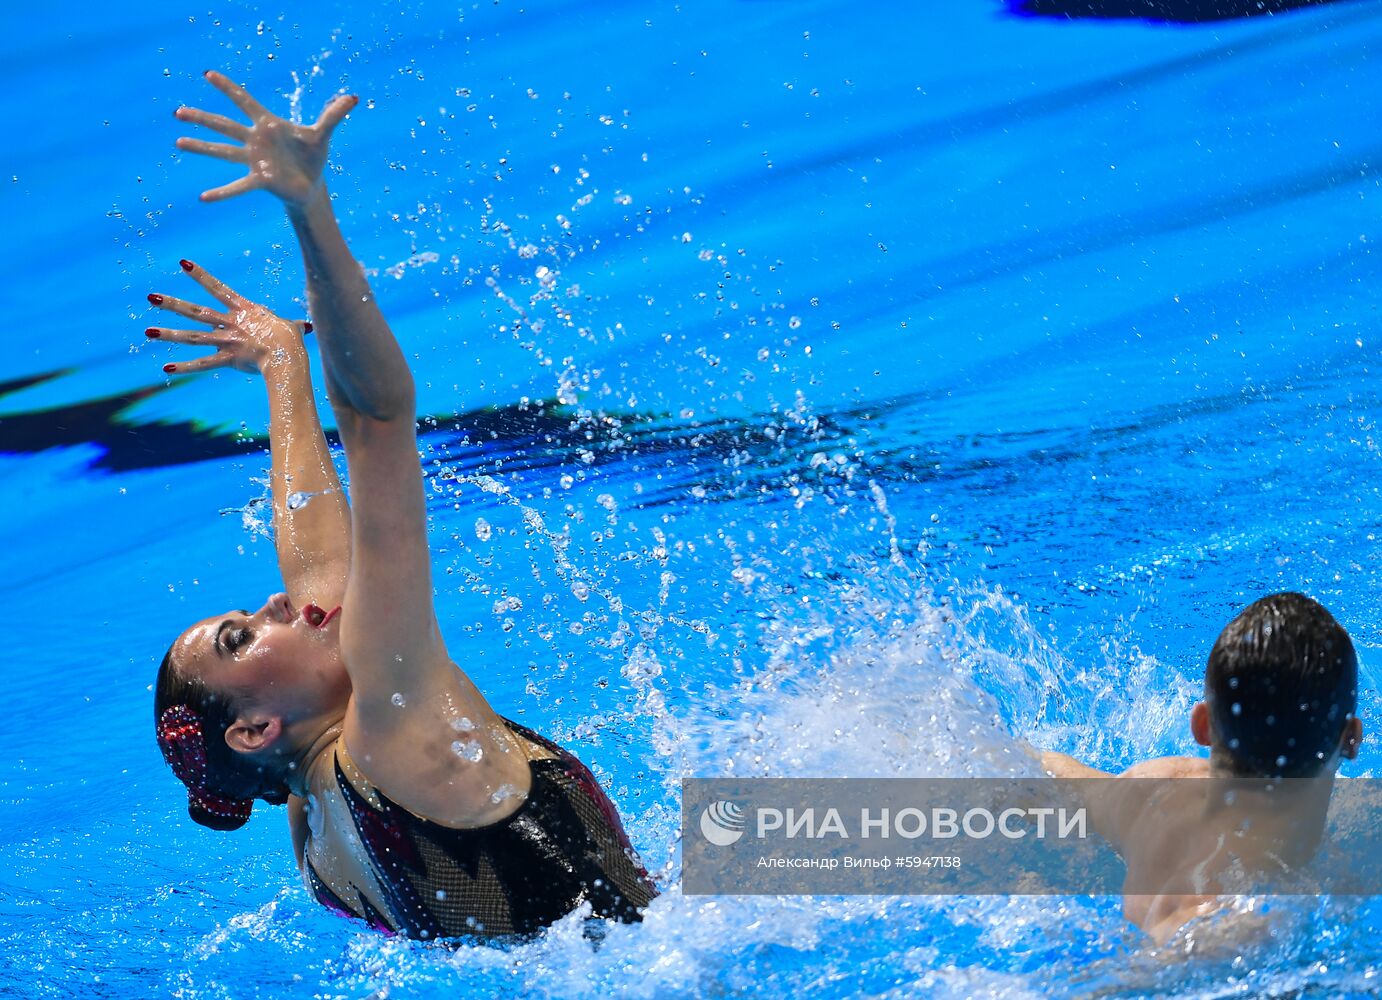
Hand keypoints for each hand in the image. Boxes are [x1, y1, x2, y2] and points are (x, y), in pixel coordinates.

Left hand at [145, 259, 309, 374]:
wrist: (287, 355)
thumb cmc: (291, 340)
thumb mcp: (290, 328)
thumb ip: (292, 326)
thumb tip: (306, 327)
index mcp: (244, 310)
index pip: (217, 288)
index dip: (200, 275)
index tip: (182, 263)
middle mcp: (230, 323)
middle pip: (196, 312)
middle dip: (172, 304)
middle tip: (150, 297)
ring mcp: (226, 341)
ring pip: (192, 337)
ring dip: (169, 335)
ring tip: (148, 332)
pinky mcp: (228, 359)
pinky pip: (203, 364)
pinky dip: (185, 368)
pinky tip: (166, 369)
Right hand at [174, 70, 357, 206]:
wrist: (312, 185)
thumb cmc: (312, 157)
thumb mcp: (322, 134)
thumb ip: (334, 115)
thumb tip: (353, 97)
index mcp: (268, 124)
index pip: (244, 101)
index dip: (228, 88)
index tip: (208, 74)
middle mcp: (255, 140)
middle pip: (224, 125)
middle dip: (202, 119)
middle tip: (178, 111)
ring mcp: (254, 160)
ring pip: (223, 152)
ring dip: (201, 147)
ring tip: (178, 142)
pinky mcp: (259, 180)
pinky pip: (237, 186)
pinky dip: (222, 193)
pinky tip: (203, 198)